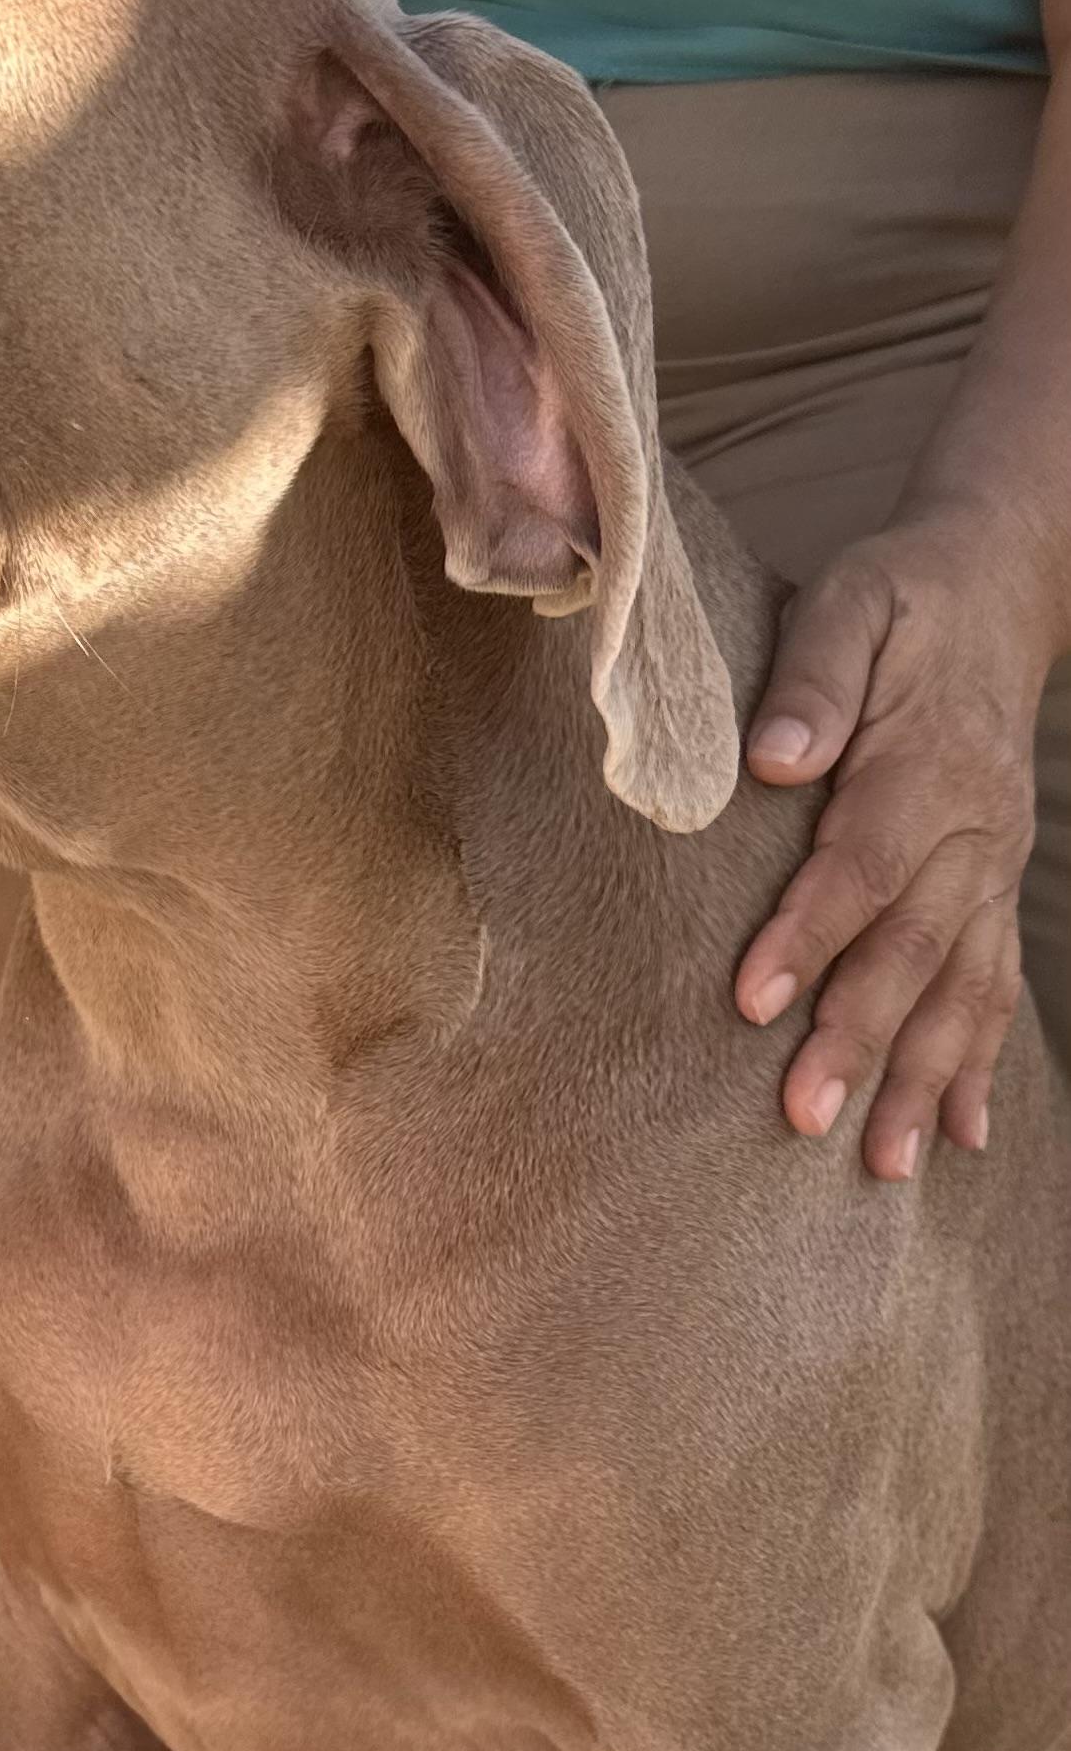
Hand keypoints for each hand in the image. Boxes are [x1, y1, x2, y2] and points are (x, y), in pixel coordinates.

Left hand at [733, 518, 1051, 1179]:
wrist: (997, 587)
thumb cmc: (899, 599)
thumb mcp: (850, 602)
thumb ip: (813, 676)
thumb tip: (777, 756)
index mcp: (926, 764)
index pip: (863, 863)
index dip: (811, 934)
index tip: (754, 1000)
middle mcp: (972, 830)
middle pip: (913, 947)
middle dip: (861, 1037)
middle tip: (804, 1117)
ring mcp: (991, 869)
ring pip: (961, 988)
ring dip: (922, 1079)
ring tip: (881, 1162)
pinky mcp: (994, 890)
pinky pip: (994, 988)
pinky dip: (979, 1066)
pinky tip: (959, 1138)